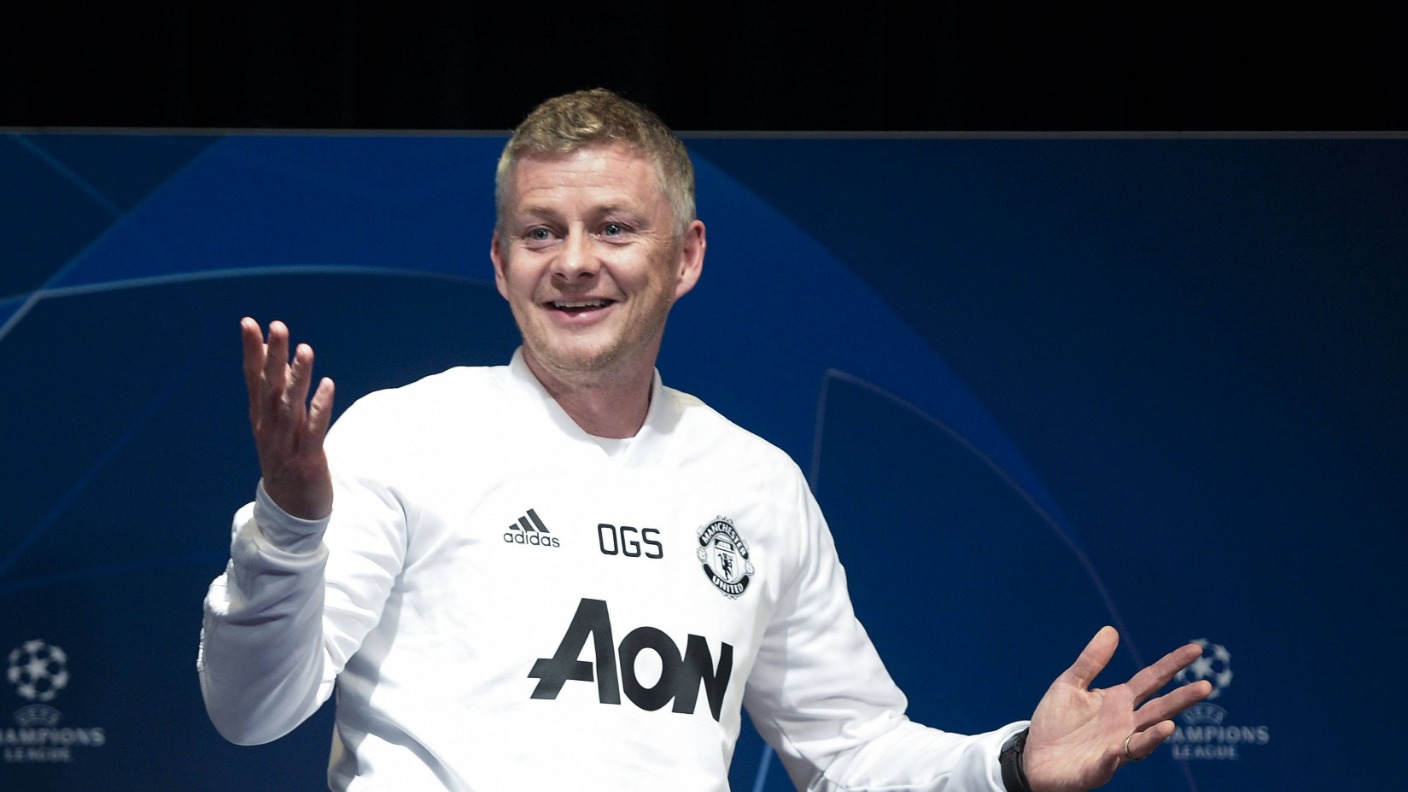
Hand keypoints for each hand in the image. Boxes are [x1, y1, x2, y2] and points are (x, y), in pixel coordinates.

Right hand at [241, 318, 334, 519]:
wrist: (291, 511)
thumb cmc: (285, 460)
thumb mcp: (274, 425)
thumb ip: (272, 392)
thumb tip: (269, 355)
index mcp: (261, 418)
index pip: (253, 378)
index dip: (251, 351)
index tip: (248, 322)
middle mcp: (269, 428)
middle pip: (270, 387)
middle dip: (274, 356)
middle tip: (277, 326)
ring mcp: (287, 445)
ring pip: (291, 406)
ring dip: (298, 377)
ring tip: (305, 349)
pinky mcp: (308, 460)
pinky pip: (314, 430)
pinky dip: (319, 407)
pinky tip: (328, 385)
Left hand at [1022, 627, 1211, 791]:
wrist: (1034, 756)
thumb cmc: (1055, 721)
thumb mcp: (1070, 684)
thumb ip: (1091, 661)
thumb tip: (1112, 630)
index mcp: (1118, 700)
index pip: (1152, 679)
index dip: (1173, 665)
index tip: (1196, 650)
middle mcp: (1124, 723)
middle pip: (1158, 709)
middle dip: (1181, 699)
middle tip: (1206, 686)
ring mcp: (1116, 747)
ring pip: (1143, 740)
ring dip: (1156, 734)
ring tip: (1170, 724)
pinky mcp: (1099, 768)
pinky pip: (1110, 762)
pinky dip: (1117, 755)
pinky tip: (1118, 748)